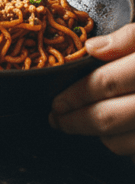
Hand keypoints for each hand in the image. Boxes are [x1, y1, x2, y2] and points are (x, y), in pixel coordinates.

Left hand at [49, 22, 134, 157]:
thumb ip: (130, 38)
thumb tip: (92, 48)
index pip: (104, 83)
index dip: (74, 93)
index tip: (57, 99)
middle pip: (107, 117)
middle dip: (74, 120)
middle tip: (57, 119)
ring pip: (121, 141)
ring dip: (97, 135)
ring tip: (83, 124)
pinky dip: (123, 145)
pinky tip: (117, 133)